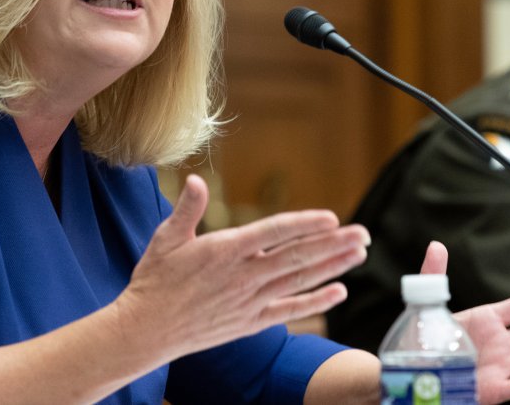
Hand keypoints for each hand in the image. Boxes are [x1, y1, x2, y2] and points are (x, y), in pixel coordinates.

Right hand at [114, 175, 369, 361]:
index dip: (305, 224)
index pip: (274, 232)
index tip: (331, 218)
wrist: (146, 329)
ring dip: (332, 267)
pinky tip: (338, 291)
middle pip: (297, 257)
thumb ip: (188, 208)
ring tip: (359, 255)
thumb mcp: (167, 238)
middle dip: (333, 245)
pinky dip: (315, 302)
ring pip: (299, 281)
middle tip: (363, 234)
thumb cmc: (155, 280)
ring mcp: (249, 300)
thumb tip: (196, 180)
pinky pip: (289, 310)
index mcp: (226, 250)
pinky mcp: (250, 322)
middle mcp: (243, 275)